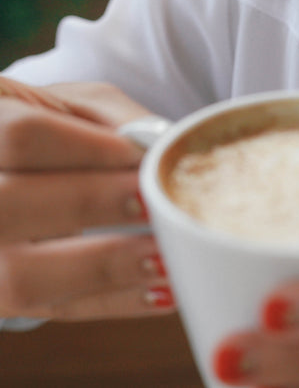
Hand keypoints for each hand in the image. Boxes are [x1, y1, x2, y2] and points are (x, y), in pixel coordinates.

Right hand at [0, 77, 174, 320]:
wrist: (22, 171)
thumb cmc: (59, 129)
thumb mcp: (79, 106)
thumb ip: (114, 120)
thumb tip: (158, 151)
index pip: (21, 136)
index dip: (87, 148)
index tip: (144, 157)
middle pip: (9, 205)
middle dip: (90, 203)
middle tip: (153, 202)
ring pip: (23, 275)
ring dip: (105, 266)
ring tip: (166, 257)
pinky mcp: (6, 296)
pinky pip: (57, 309)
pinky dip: (115, 301)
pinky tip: (163, 291)